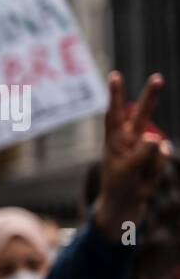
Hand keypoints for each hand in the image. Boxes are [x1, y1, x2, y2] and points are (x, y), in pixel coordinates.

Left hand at [94, 71, 170, 236]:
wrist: (128, 204)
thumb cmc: (119, 186)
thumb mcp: (126, 172)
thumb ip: (141, 155)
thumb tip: (156, 139)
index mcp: (115, 140)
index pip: (114, 114)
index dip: (115, 95)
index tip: (114, 75)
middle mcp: (131, 138)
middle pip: (142, 114)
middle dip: (151, 96)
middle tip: (158, 78)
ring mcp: (147, 146)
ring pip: (157, 144)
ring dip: (151, 162)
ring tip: (139, 174)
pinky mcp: (159, 155)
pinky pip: (164, 156)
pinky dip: (158, 167)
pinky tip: (149, 176)